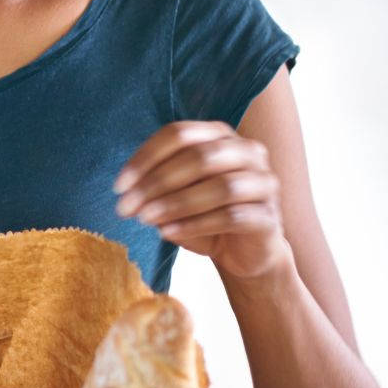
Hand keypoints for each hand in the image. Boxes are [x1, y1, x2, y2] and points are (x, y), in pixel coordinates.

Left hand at [114, 121, 290, 279]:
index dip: (145, 157)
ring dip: (176, 203)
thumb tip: (127, 192)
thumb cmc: (205, 215)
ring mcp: (264, 183)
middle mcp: (248, 152)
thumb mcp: (176, 193)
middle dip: (157, 182)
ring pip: (220, 187)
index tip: (118, 186)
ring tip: (145, 219)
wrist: (243, 253)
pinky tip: (168, 233)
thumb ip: (156, 183)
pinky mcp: (269, 217)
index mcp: (221, 136)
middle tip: (127, 207)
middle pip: (200, 157)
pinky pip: (232, 217)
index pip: (180, 134)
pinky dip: (195, 225)